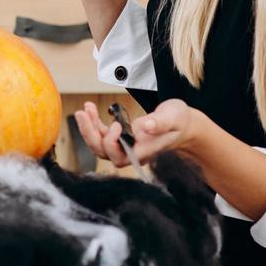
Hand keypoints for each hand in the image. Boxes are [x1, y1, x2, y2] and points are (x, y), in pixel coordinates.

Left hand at [74, 99, 200, 167]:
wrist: (183, 125)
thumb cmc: (180, 122)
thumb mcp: (174, 118)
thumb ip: (161, 123)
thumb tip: (145, 126)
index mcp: (144, 151)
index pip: (119, 157)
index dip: (112, 143)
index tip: (117, 124)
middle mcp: (132, 152)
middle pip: (104, 152)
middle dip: (90, 135)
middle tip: (82, 114)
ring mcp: (126, 145)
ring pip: (100, 144)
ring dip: (89, 128)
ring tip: (85, 109)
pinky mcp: (122, 136)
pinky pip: (102, 134)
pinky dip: (94, 122)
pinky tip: (90, 108)